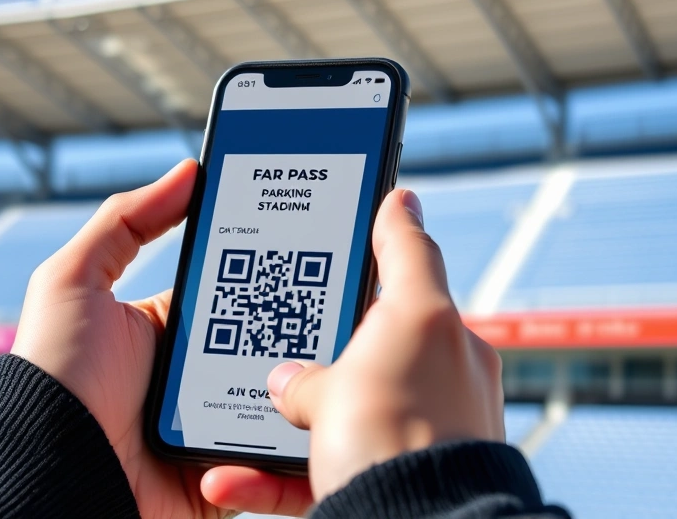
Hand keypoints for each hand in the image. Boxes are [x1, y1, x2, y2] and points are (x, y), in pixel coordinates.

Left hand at [11, 160, 312, 517]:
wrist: (52, 473)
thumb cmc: (54, 375)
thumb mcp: (75, 280)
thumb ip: (124, 220)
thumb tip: (187, 172)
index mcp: (170, 325)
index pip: (235, 287)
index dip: (270, 266)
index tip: (314, 239)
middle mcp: (198, 370)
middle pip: (268, 336)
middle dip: (303, 318)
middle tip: (346, 293)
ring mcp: (217, 420)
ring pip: (284, 389)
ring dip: (308, 372)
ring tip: (342, 346)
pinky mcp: (231, 469)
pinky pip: (278, 449)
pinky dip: (297, 432)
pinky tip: (317, 404)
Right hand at [264, 189, 504, 501]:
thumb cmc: (397, 439)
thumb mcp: (342, 379)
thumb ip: (311, 369)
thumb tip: (291, 383)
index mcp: (434, 330)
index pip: (411, 257)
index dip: (392, 223)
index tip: (392, 197)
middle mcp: (439, 377)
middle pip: (373, 339)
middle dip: (328, 345)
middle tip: (291, 332)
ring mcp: (423, 430)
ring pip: (350, 407)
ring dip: (303, 414)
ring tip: (266, 419)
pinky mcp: (400, 478)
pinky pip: (334, 464)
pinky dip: (282, 470)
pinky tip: (236, 474)